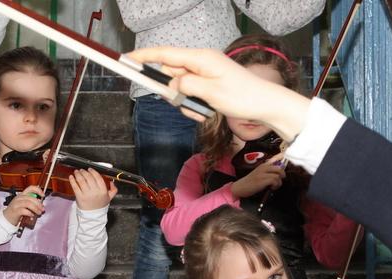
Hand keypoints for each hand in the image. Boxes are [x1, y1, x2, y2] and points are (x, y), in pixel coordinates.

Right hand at [2, 185, 44, 225]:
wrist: (6, 218)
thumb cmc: (16, 211)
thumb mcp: (23, 204)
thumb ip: (31, 202)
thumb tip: (40, 204)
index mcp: (21, 195)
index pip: (30, 188)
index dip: (38, 190)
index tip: (43, 195)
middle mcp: (19, 198)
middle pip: (31, 198)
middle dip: (39, 204)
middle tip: (42, 209)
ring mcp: (16, 204)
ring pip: (28, 203)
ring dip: (36, 209)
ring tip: (38, 213)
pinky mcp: (15, 211)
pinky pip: (24, 210)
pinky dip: (30, 213)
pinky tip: (32, 215)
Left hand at [70, 168, 117, 210]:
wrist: (92, 214)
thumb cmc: (100, 204)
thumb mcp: (109, 197)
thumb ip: (113, 190)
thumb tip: (112, 182)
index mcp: (103, 191)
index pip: (98, 178)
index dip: (93, 172)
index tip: (90, 169)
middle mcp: (95, 192)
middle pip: (89, 178)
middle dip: (84, 172)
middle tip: (82, 170)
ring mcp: (87, 194)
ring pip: (81, 181)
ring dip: (78, 174)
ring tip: (76, 172)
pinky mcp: (79, 197)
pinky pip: (75, 186)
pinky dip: (72, 180)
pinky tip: (71, 177)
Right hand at [125, 47, 309, 141]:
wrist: (264, 104)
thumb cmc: (242, 96)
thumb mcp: (211, 92)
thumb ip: (186, 85)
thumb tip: (171, 84)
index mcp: (200, 58)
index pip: (165, 54)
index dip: (144, 56)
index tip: (127, 59)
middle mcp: (199, 63)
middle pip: (170, 74)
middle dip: (172, 92)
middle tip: (187, 104)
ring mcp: (202, 74)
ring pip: (178, 88)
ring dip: (185, 103)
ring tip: (203, 110)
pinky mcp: (205, 84)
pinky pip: (188, 95)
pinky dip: (192, 105)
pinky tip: (205, 111)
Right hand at [230, 153, 285, 197]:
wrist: (239, 187)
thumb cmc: (249, 182)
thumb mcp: (259, 174)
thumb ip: (268, 171)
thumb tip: (279, 172)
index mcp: (263, 165)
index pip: (275, 157)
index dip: (282, 155)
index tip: (285, 155)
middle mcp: (263, 167)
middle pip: (279, 168)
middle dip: (282, 175)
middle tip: (278, 181)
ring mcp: (262, 173)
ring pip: (278, 176)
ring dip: (278, 183)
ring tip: (274, 186)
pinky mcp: (262, 180)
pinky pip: (275, 181)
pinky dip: (275, 186)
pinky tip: (271, 188)